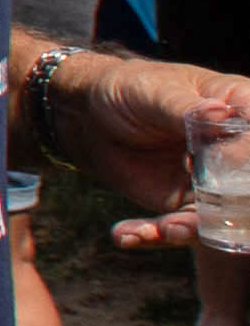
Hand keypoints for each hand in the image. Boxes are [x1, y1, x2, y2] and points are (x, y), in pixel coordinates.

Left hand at [55, 51, 249, 243]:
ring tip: (162, 230)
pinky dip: (155, 235)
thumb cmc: (129, 90)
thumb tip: (220, 113)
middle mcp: (237, 152)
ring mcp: (215, 182)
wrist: (90, 116)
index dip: (245, 159)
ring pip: (219, 218)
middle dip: (230, 211)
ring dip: (190, 229)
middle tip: (193, 217)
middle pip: (247, 188)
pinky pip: (180, 228)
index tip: (228, 174)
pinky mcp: (185, 204)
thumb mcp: (154, 92)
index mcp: (241, 109)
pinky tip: (126, 235)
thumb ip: (186, 108)